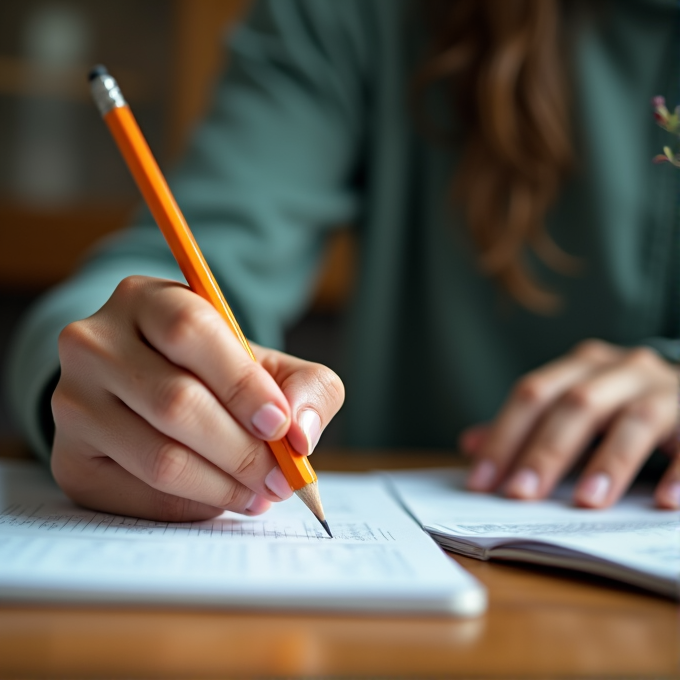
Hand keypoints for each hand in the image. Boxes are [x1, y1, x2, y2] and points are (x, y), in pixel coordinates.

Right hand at [51, 276, 343, 520]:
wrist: (153, 394)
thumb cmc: (218, 376)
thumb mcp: (270, 366)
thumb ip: (305, 387)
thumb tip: (301, 434)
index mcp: (147, 299)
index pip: (190, 331)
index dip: (242, 383)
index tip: (281, 426)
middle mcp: (95, 342)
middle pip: (175, 401)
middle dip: (243, 450)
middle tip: (281, 479)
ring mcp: (73, 400)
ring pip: (159, 455)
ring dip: (223, 485)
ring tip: (260, 493)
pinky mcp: (69, 456)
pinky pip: (140, 492)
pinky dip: (194, 504)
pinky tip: (222, 497)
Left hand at [460, 340, 679, 508]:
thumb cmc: (620, 403)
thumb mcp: (573, 406)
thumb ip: (527, 426)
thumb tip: (470, 444)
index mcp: (581, 365)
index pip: (532, 394)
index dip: (504, 436)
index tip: (481, 481)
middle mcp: (622, 368)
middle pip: (577, 404)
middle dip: (546, 451)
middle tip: (521, 494)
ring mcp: (666, 388)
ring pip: (635, 418)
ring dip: (610, 462)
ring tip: (587, 502)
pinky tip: (665, 502)